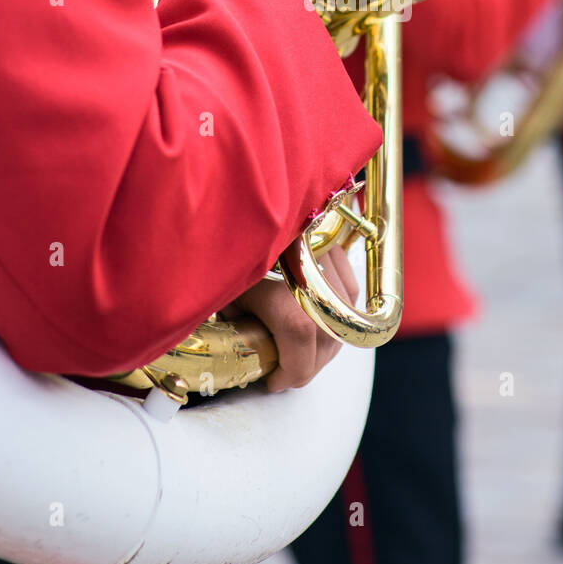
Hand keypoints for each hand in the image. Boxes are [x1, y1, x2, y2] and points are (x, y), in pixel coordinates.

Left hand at [219, 245, 357, 393]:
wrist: (228, 182)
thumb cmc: (213, 232)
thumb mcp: (217, 282)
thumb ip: (235, 315)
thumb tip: (248, 341)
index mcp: (280, 271)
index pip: (300, 336)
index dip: (292, 369)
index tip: (275, 381)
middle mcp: (313, 257)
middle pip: (330, 328)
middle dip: (311, 362)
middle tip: (287, 374)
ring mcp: (326, 243)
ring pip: (347, 308)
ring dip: (327, 339)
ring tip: (299, 352)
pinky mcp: (332, 235)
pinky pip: (349, 282)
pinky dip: (338, 308)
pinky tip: (315, 317)